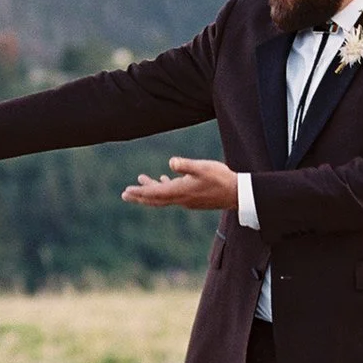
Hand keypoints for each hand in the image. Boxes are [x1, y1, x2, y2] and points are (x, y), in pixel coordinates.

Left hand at [121, 156, 237, 210]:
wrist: (237, 194)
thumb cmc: (221, 179)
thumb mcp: (203, 168)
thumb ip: (186, 165)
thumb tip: (171, 162)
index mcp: (180, 191)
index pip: (154, 194)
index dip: (140, 192)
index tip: (126, 191)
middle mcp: (181, 199)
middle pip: (155, 199)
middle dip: (139, 196)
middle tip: (125, 194)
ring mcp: (187, 200)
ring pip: (164, 196)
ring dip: (151, 189)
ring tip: (141, 179)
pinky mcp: (193, 198)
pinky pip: (173, 194)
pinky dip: (165, 188)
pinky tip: (165, 179)